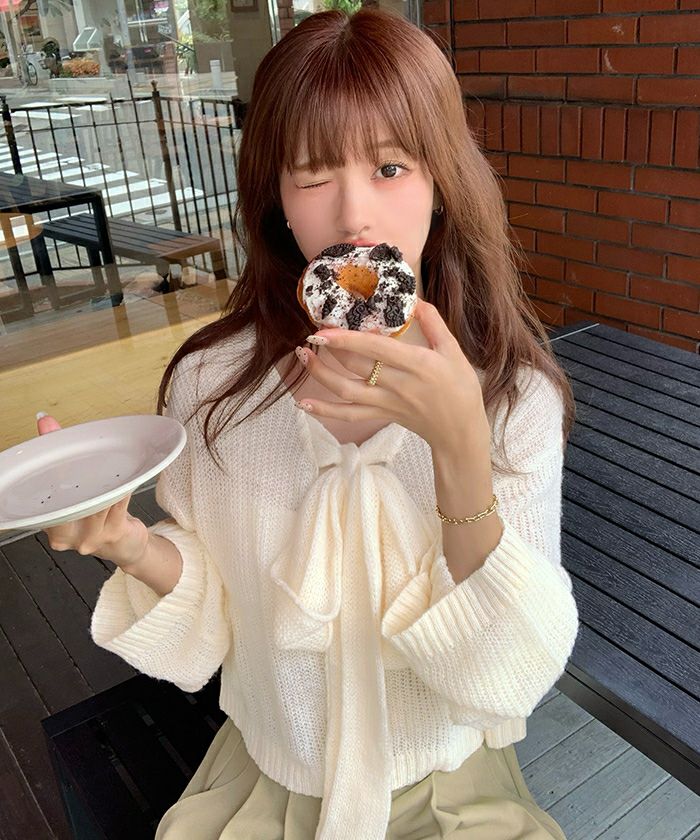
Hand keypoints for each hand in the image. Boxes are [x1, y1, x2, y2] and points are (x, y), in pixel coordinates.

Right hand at [36, 414, 148, 567]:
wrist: (125, 547)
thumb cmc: (97, 517)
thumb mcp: (76, 491)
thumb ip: (61, 456)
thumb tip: (44, 419)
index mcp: (49, 523)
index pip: (42, 496)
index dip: (47, 472)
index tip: (51, 449)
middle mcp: (65, 534)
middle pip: (69, 501)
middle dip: (79, 477)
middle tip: (85, 458)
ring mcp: (89, 536)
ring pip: (96, 502)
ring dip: (106, 484)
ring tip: (109, 464)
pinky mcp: (114, 532)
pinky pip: (118, 504)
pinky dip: (122, 489)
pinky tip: (127, 480)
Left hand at [297, 299, 490, 452]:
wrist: (460, 431)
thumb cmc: (461, 388)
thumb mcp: (453, 351)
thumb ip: (434, 322)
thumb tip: (414, 299)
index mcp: (417, 364)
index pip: (375, 349)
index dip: (347, 338)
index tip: (325, 328)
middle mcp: (398, 385)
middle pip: (355, 367)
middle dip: (329, 350)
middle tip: (311, 333)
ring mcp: (387, 403)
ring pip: (345, 391)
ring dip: (320, 374)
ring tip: (303, 356)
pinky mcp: (381, 415)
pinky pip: (348, 415)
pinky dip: (324, 411)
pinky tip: (304, 404)